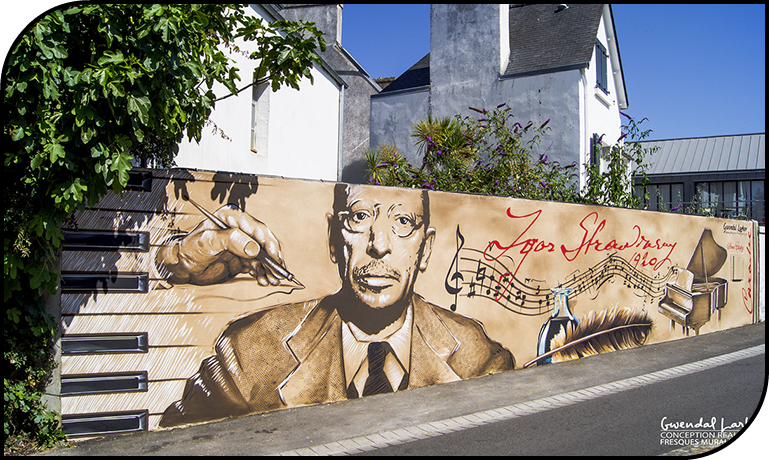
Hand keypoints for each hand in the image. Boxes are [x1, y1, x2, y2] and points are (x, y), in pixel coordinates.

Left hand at [155, 204, 285, 285]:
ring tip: (271, 279)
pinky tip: (263, 280)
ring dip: (269, 268)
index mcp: (233, 218)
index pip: (256, 228)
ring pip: (263, 256)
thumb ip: (231, 240)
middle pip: (264, 242)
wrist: (182, 265)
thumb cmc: (190, 248)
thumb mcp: (207, 241)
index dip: (268, 242)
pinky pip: (258, 265)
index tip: (273, 255)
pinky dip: (263, 273)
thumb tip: (254, 247)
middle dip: (272, 258)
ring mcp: (243, 245)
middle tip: (278, 271)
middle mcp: (240, 230)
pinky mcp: (243, 258)